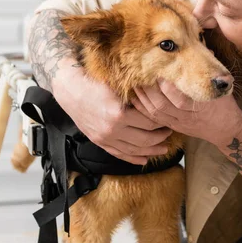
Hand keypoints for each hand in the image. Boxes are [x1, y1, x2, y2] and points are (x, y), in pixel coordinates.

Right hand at [51, 58, 172, 164]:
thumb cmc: (94, 82)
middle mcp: (112, 130)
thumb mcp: (118, 85)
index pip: (149, 122)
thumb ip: (136, 96)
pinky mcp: (99, 142)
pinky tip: (144, 160)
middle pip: (145, 139)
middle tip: (170, 131)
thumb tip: (157, 98)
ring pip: (134, 150)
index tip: (169, 117)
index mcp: (119, 114)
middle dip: (161, 137)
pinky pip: (119, 155)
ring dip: (151, 150)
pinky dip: (133, 159)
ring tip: (164, 148)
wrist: (70, 89)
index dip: (162, 120)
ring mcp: (105, 138)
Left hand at [132, 79, 241, 147]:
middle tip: (142, 75)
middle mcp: (187, 116)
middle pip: (163, 105)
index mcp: (201, 106)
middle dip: (150, 90)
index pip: (180, 99)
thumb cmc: (224, 105)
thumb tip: (202, 45)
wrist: (226, 130)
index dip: (168, 88)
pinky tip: (136, 97)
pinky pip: (154, 119)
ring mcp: (178, 122)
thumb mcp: (222, 87)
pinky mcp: (172, 126)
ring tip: (136, 83)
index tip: (160, 74)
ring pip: (156, 112)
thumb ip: (211, 68)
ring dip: (144, 97)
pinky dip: (143, 108)